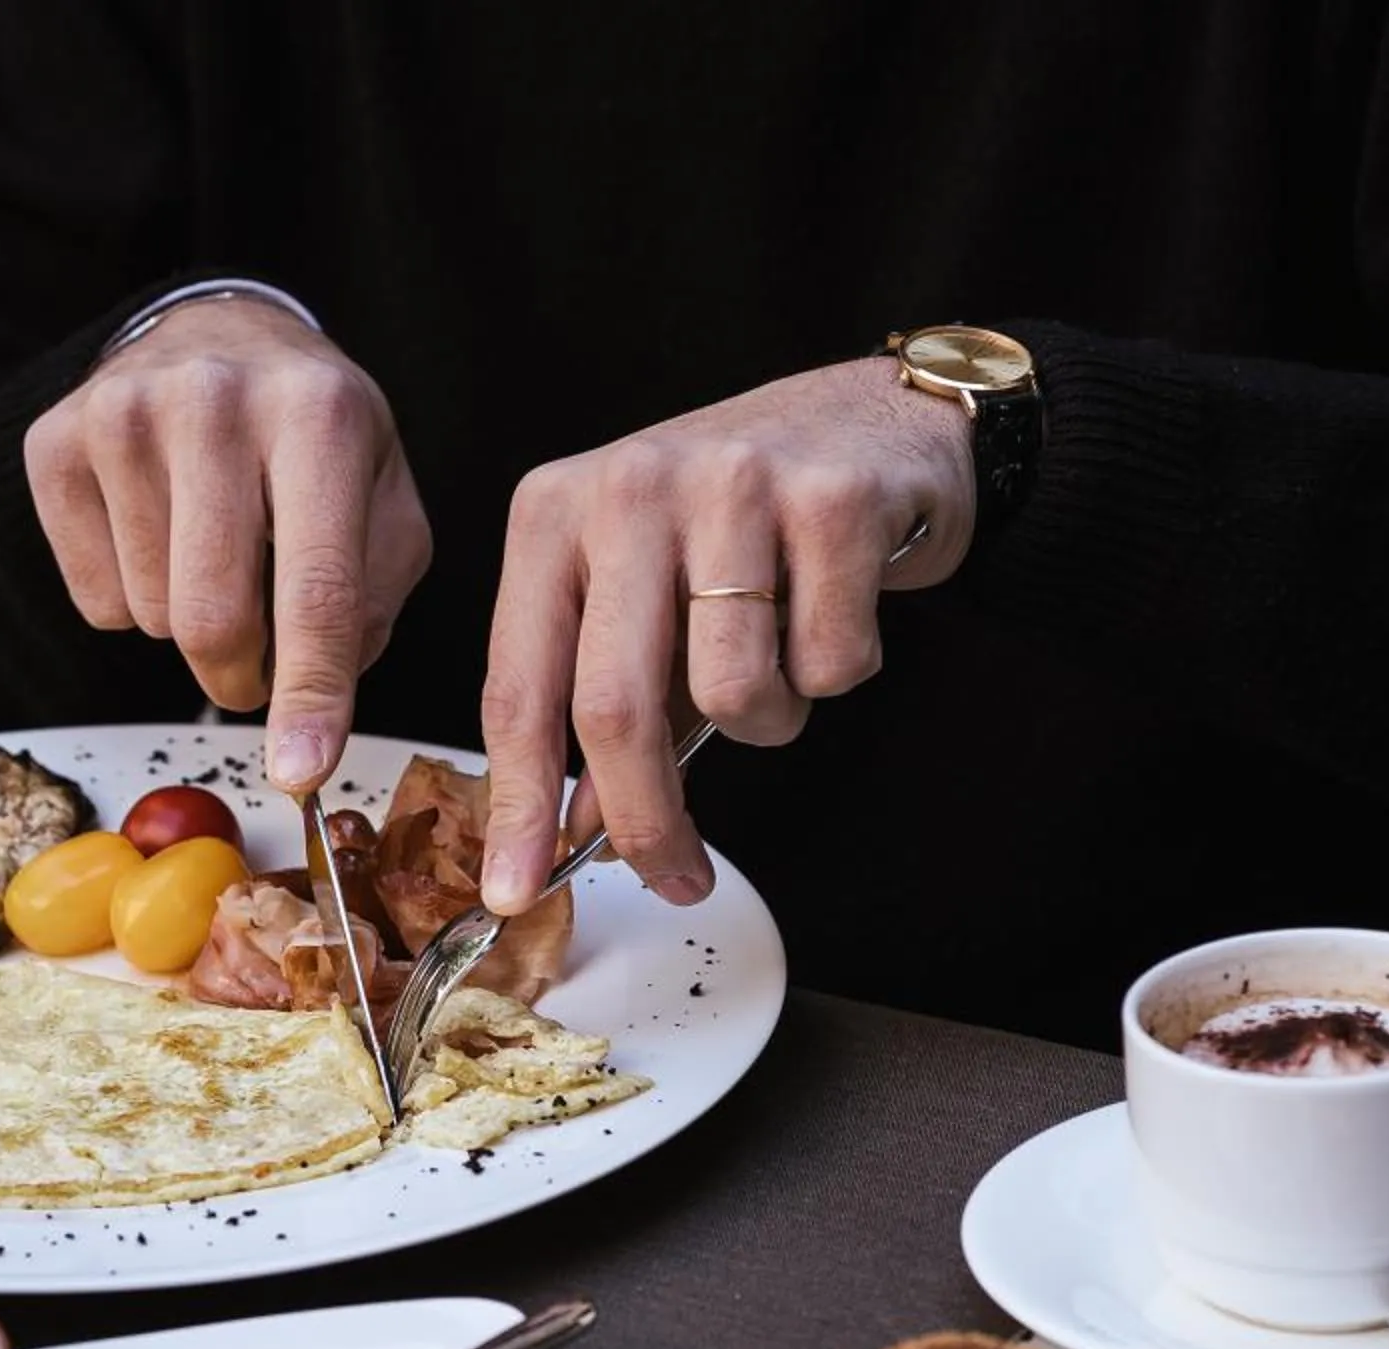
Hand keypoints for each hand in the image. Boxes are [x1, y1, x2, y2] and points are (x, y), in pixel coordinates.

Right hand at [23, 300, 432, 790]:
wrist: (217, 335)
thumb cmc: (311, 435)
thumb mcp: (382, 499)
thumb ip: (372, 602)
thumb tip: (312, 711)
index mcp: (319, 416)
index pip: (315, 588)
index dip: (310, 694)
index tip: (300, 773)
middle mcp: (215, 402)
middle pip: (213, 619)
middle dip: (243, 678)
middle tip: (260, 665)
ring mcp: (121, 414)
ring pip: (153, 618)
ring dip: (191, 626)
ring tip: (214, 555)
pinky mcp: (54, 442)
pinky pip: (94, 601)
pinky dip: (133, 600)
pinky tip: (159, 534)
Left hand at [477, 358, 973, 909]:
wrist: (875, 418)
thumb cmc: (743, 525)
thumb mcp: (645, 598)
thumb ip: (607, 704)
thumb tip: (572, 832)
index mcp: (554, 513)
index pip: (519, 686)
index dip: (519, 804)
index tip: (514, 889)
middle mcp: (630, 487)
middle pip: (614, 706)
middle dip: (647, 820)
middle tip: (676, 877)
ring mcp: (732, 485)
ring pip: (733, 693)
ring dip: (769, 720)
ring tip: (783, 659)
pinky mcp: (834, 501)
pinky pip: (828, 663)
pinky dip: (839, 669)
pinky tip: (837, 607)